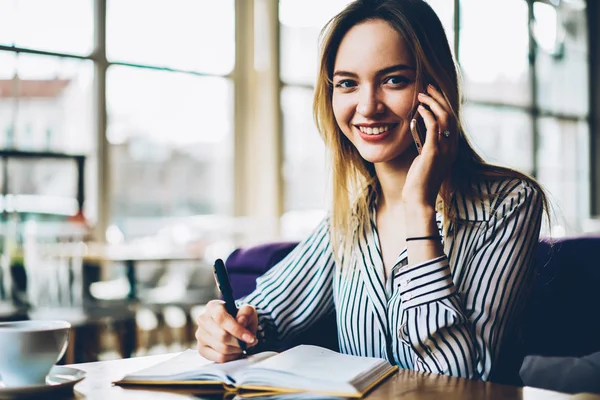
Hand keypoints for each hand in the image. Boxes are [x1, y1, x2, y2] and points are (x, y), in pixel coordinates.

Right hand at [196, 299, 257, 362]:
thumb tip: (241, 321)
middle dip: (239, 342)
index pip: (221, 318)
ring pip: (221, 348)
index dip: (236, 329)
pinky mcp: (201, 349)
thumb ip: (246, 313)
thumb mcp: (248, 311)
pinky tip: (236, 350)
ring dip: (237, 349)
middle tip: (250, 342)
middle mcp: (203, 320)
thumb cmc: (240, 317)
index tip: (250, 337)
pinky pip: (219, 358)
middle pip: (221, 336)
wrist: (235, 326)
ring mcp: (200, 335)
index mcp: (212, 307)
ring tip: (244, 345)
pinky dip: (232, 356)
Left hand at [403, 84, 457, 208]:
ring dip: (432, 103)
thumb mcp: (425, 157)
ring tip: (422, 95)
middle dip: (439, 98)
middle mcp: (451, 147)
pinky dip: (427, 116)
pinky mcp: (433, 152)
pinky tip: (420, 109)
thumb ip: (426, 143)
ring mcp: (444, 149)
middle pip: (449, 114)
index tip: (432, 92)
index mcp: (451, 147)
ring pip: (444, 118)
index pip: (451, 118)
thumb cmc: (418, 180)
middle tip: (428, 87)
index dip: (442, 103)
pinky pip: (434, 128)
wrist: (419, 198)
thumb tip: (419, 127)